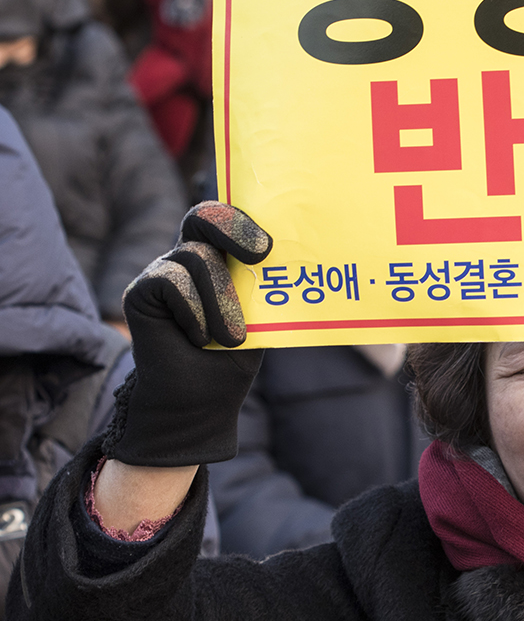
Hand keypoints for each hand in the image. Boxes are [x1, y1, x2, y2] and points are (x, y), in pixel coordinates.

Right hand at [102, 203, 271, 466]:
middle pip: (202, 217)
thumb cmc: (230, 359)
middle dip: (231, 227)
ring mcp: (163, 274)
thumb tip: (286, 255)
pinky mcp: (140, 292)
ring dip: (221, 300)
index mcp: (220, 261)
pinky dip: (192, 311)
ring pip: (195, 256)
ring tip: (229, 338)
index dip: (243, 221)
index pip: (227, 221)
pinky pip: (169, 280)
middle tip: (259, 254)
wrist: (198, 402)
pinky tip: (196, 338)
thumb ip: (263, 284)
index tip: (269, 247)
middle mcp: (188, 261)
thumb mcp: (259, 317)